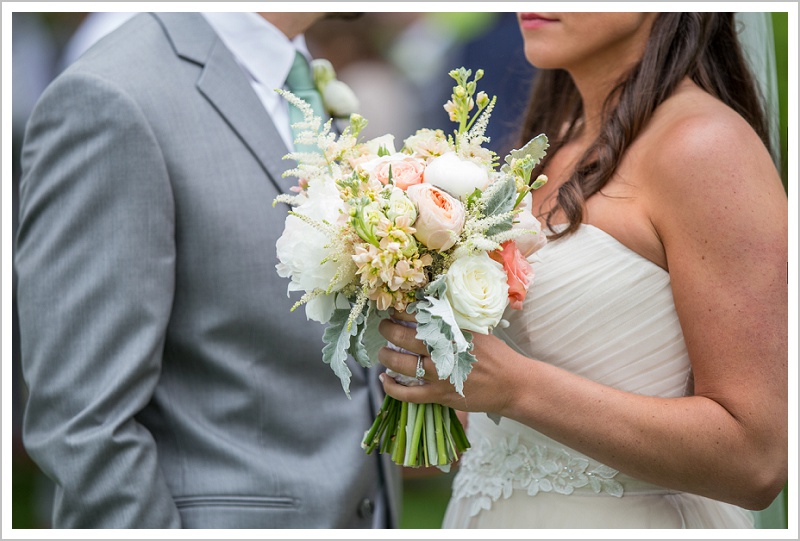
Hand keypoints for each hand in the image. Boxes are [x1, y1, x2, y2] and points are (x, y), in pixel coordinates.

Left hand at [377, 315, 526, 414]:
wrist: (513, 384)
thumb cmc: (496, 355)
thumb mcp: (477, 331)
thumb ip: (454, 323)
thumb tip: (429, 312)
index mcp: (454, 331)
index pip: (420, 317)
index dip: (401, 312)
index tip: (394, 310)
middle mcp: (445, 351)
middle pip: (405, 338)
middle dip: (388, 329)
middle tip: (383, 326)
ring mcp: (441, 375)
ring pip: (402, 365)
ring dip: (386, 356)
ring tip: (382, 352)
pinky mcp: (440, 396)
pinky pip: (408, 394)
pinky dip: (392, 388)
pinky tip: (384, 380)